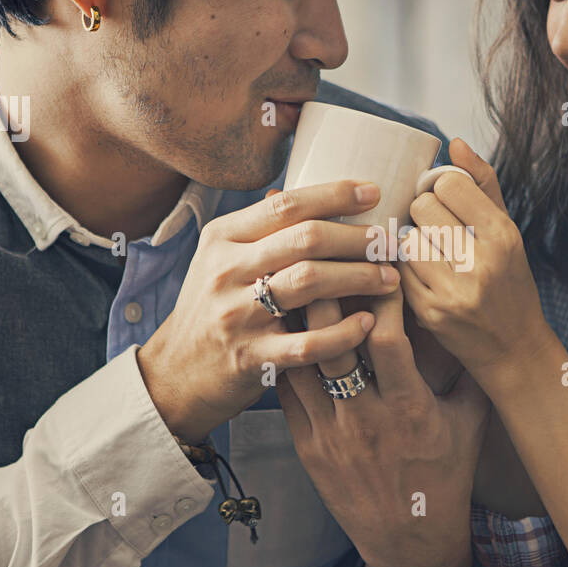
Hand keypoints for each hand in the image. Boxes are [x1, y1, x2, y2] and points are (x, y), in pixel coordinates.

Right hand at [136, 179, 400, 442]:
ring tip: (390, 278)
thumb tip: (317, 196)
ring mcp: (238, 315)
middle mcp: (227, 271)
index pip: (285, 206)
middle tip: (390, 242)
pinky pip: (309, 342)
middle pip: (305, 239)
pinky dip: (345, 331)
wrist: (177, 374)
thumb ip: (262, 233)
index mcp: (223, 239)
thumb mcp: (223, 261)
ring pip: (310, 283)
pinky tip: (368, 323)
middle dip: (357, 238)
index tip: (373, 192)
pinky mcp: (252, 357)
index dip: (334, 194)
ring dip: (360, 277)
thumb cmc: (213, 310)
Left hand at [275, 288, 490, 566]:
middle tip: (321, 252)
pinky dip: (286, 356)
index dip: (383, 299)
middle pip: (334, 345)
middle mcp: (367, 419)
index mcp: (411, 409)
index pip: (390, 340)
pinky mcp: (307, 446)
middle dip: (326, 294)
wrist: (409, 541)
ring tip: (293, 278)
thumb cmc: (445, 476)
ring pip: (302, 363)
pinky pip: (287, 392)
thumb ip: (473, 372)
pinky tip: (285, 326)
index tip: (382, 262)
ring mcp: (331, 434)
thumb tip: (482, 320)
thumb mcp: (470, 424)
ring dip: (297, 320)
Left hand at [398, 139, 553, 382]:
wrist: (514, 349)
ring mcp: (453, 290)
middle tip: (434, 228)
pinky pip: (398, 271)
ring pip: (406, 239)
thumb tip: (454, 143)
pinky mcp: (430, 313)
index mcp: (503, 235)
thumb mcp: (508, 232)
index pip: (449, 184)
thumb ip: (483, 184)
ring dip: (412, 242)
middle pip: (421, 207)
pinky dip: (405, 270)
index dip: (441, 189)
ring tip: (430, 253)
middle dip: (423, 214)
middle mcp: (480, 262)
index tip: (446, 202)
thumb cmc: (510, 282)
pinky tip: (422, 276)